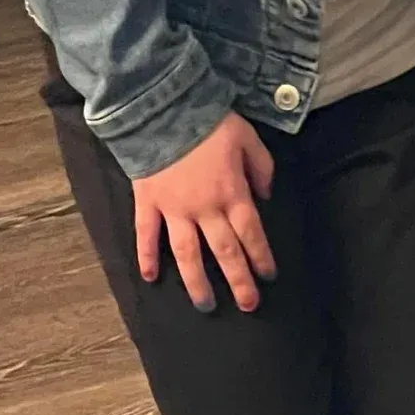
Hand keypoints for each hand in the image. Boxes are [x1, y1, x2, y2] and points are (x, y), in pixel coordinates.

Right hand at [132, 112, 276, 313]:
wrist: (165, 109)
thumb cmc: (210, 122)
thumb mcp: (248, 138)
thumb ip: (261, 168)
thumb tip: (265, 197)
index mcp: (231, 193)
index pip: (251, 233)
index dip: (261, 257)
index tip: (268, 276)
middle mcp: (204, 209)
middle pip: (224, 252)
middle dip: (238, 281)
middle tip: (248, 305)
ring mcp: (173, 210)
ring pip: (186, 254)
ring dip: (197, 282)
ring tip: (205, 304)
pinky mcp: (148, 203)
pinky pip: (146, 236)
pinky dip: (146, 258)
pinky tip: (150, 278)